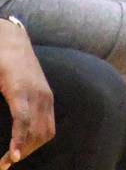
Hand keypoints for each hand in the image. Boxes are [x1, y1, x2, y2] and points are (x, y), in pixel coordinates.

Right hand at [0, 20, 52, 168]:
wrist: (10, 41)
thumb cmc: (13, 66)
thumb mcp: (22, 88)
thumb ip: (24, 105)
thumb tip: (22, 123)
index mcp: (45, 99)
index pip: (47, 131)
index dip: (32, 149)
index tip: (15, 160)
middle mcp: (44, 98)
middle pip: (42, 136)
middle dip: (24, 153)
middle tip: (5, 165)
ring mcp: (34, 94)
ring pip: (34, 132)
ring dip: (20, 151)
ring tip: (3, 162)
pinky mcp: (20, 91)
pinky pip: (23, 120)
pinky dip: (18, 140)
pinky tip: (11, 155)